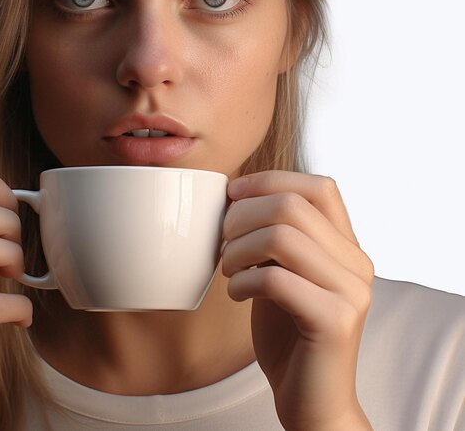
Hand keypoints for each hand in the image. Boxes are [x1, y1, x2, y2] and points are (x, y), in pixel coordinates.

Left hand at [221, 171, 373, 429]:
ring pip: (281, 237)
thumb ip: (275, 237)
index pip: (319, 186)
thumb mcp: (283, 271)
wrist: (313, 400)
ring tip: (228, 269)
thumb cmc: (289, 331)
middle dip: (242, 215)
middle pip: (292, 205)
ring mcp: (351, 292)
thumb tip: (236, 196)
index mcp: (347, 246)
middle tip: (223, 241)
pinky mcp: (335, 322)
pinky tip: (236, 294)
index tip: (233, 193)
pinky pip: (275, 279)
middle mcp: (357, 264)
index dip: (270, 180)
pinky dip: (243, 281)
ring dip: (238, 249)